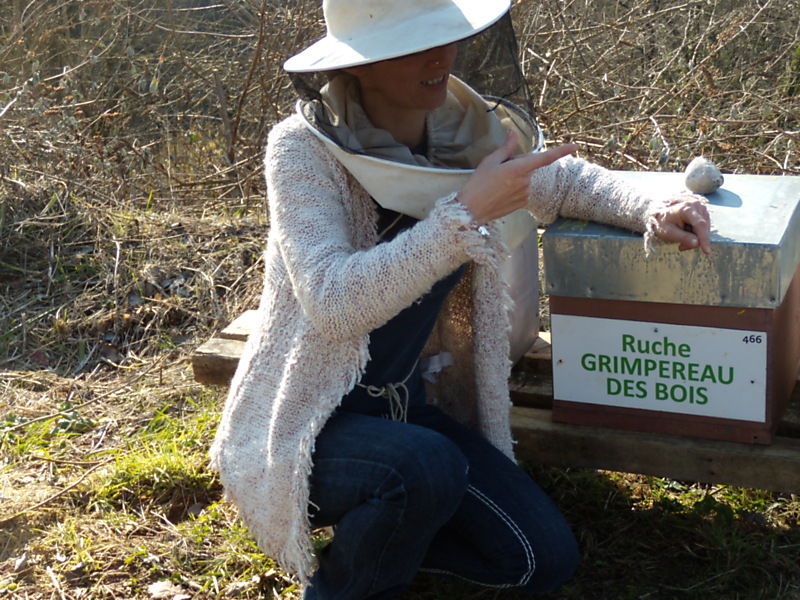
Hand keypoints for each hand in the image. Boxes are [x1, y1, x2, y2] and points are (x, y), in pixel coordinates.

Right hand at [458, 131, 577, 224]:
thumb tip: (513, 133)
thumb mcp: (489, 162)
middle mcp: (525, 182)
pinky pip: (523, 189)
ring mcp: (526, 193)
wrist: (471, 210)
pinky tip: (500, 192)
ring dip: (515, 176)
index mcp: (517, 169)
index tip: (575, 146)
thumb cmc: (478, 185)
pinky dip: (514, 188)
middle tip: (498, 170)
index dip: (561, 151)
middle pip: (528, 165)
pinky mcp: (523, 203)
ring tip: (497, 183)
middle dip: (516, 164)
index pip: (544, 158)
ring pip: (525, 178)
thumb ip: (506, 148)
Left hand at [650, 194, 711, 253]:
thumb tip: (697, 243)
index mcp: (687, 208)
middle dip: (695, 241)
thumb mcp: (669, 232)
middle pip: (703, 229)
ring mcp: (702, 208)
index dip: (704, 238)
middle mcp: (697, 206)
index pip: (700, 224)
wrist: (662, 214)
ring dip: (695, 238)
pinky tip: (687, 233)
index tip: (707, 251)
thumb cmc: (663, 223)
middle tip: (681, 246)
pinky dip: (697, 234)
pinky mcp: (704, 213)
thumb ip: (683, 237)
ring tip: (681, 237)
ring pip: (705, 230)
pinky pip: (705, 228)